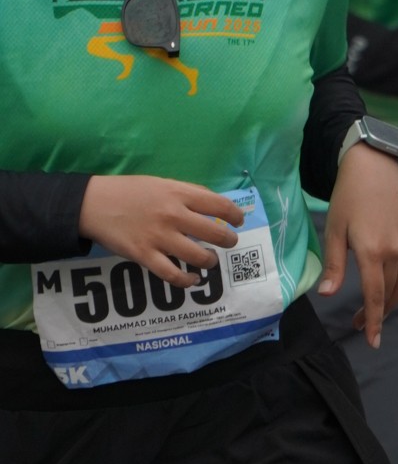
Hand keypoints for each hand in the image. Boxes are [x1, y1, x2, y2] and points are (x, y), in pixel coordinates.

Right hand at [79, 176, 244, 285]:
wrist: (93, 203)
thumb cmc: (129, 192)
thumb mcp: (161, 183)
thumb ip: (187, 193)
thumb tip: (214, 205)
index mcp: (178, 194)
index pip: (219, 205)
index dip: (235, 215)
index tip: (238, 221)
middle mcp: (173, 215)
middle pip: (215, 233)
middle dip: (228, 240)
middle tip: (228, 242)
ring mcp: (159, 237)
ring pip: (198, 256)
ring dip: (210, 260)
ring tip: (209, 259)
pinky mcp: (145, 256)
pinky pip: (173, 275)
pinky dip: (187, 280)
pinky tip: (192, 279)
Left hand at [317, 145, 397, 348]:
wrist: (374, 166)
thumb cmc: (348, 197)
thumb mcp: (334, 229)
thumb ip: (333, 264)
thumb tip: (327, 294)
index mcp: (372, 251)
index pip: (375, 296)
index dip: (374, 321)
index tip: (372, 340)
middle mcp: (395, 251)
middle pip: (391, 294)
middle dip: (378, 314)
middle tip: (362, 325)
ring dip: (395, 303)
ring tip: (381, 312)